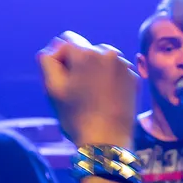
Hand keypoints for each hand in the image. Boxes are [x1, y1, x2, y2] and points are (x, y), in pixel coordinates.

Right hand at [37, 31, 137, 146]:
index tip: (61, 80)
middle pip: (85, 49)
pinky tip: (104, 99)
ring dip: (93, 71)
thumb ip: (47, 61)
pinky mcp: (134, 78)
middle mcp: (109, 53)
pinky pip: (115, 71)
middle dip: (78, 64)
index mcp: (87, 53)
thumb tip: (53, 49)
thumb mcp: (52, 88)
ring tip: (91, 96)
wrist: (107, 142)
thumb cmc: (76, 116)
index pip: (65, 40)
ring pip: (101, 60)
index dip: (58, 58)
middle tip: (75, 91)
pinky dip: (108, 80)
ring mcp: (125, 65)